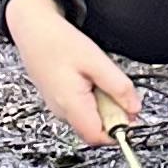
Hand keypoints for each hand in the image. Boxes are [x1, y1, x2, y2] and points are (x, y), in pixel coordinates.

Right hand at [6, 0, 143, 152]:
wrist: (32, 29)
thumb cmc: (59, 42)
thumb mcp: (97, 61)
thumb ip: (119, 87)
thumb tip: (135, 110)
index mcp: (71, 105)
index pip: (98, 138)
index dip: (119, 130)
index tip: (128, 110)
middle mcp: (62, 112)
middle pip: (96, 129)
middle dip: (113, 113)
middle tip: (112, 86)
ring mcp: (58, 107)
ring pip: (90, 118)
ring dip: (103, 104)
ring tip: (97, 78)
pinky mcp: (58, 100)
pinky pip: (82, 108)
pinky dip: (92, 97)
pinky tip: (88, 78)